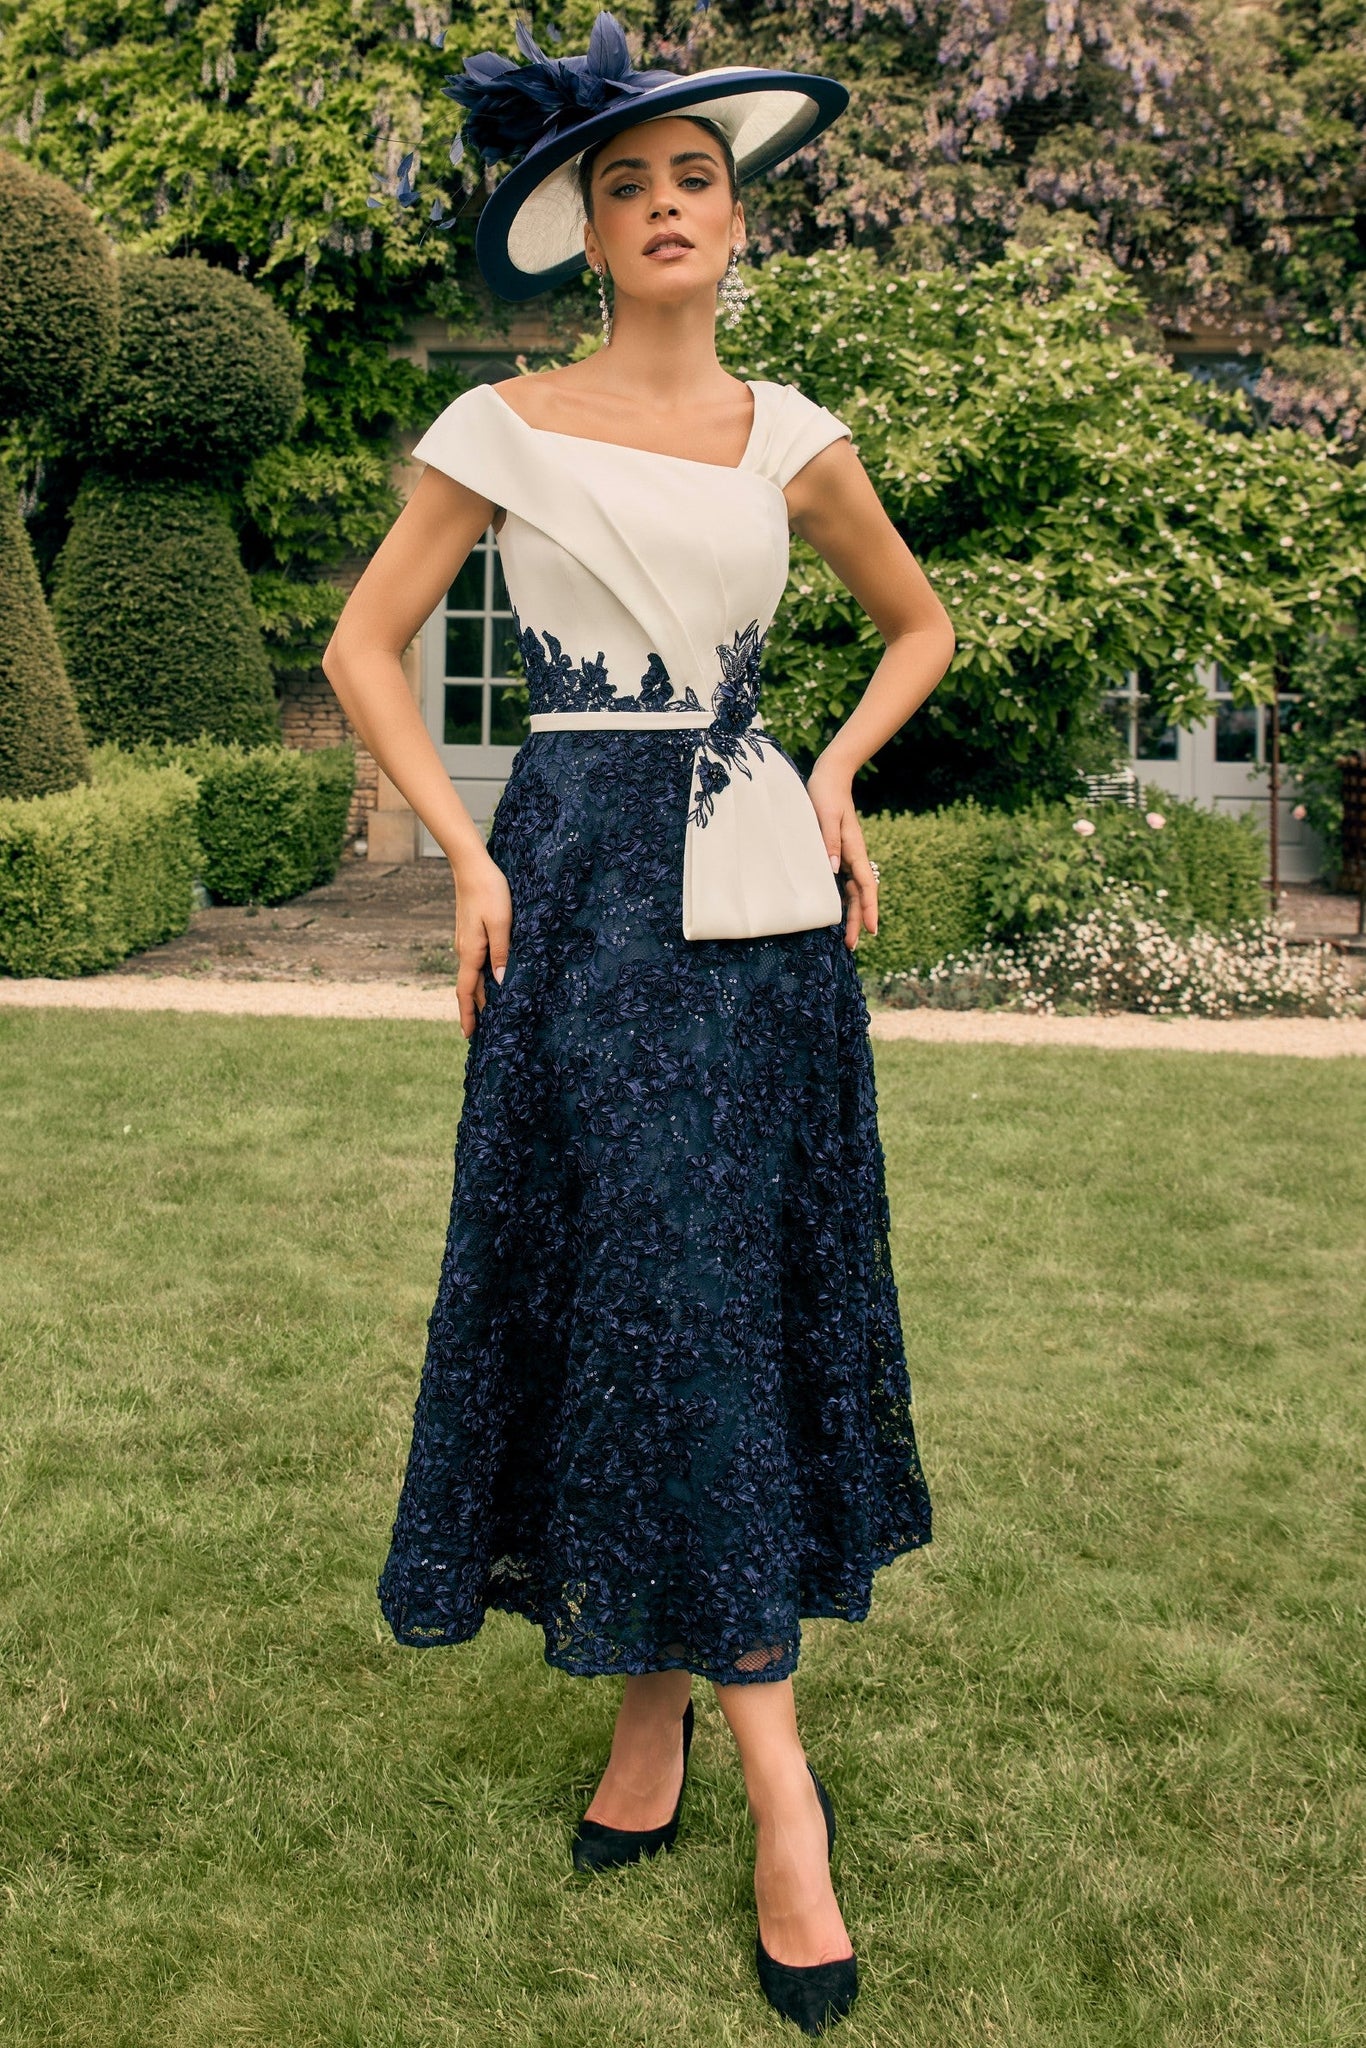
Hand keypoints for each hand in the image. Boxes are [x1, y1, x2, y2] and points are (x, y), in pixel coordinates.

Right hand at [451, 851, 512, 1037]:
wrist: (471, 867)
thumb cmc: (490, 892)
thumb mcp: (501, 923)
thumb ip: (501, 953)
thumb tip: (500, 983)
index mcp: (471, 952)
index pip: (466, 991)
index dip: (467, 1014)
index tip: (468, 1036)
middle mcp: (464, 950)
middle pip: (469, 987)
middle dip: (474, 1009)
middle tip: (482, 1032)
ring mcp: (466, 942)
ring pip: (471, 975)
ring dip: (477, 994)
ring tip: (487, 1012)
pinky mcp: (470, 933)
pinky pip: (474, 963)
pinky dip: (479, 978)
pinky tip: (489, 980)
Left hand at [805, 759, 877, 951]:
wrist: (830, 777)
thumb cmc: (825, 794)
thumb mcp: (824, 816)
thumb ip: (828, 841)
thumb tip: (834, 869)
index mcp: (854, 849)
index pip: (867, 885)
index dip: (870, 908)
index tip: (872, 929)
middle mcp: (853, 856)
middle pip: (861, 894)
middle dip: (859, 920)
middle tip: (853, 945)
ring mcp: (847, 855)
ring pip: (852, 890)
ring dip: (851, 913)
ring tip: (846, 936)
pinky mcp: (838, 852)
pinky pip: (843, 881)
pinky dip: (842, 898)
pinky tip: (836, 910)